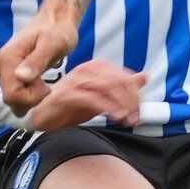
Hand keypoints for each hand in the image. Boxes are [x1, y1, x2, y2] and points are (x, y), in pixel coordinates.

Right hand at [0, 8, 78, 113]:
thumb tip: (21, 77)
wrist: (54, 23)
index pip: (12, 95)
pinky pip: (14, 95)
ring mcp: (0, 71)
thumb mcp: (53, 43)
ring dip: (29, 96)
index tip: (46, 85)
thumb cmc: (58, 31)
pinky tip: (36, 81)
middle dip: (31, 97)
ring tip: (40, 79)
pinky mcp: (4, 74)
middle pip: (11, 100)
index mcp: (7, 58)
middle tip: (44, 81)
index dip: (32, 97)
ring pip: (12, 100)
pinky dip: (27, 94)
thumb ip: (37, 60)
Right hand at [28, 59, 144, 131]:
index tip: (141, 112)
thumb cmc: (72, 104)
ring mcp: (77, 80)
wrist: (43, 114)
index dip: (137, 95)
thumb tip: (145, 76)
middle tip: (137, 119)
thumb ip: (122, 86)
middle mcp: (88, 70)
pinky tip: (116, 118)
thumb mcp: (102, 96)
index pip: (126, 77)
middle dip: (132, 102)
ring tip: (128, 121)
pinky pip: (94, 99)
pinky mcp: (68, 94)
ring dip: (123, 106)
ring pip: (109, 88)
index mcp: (97, 67)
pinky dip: (109, 108)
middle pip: (120, 82)